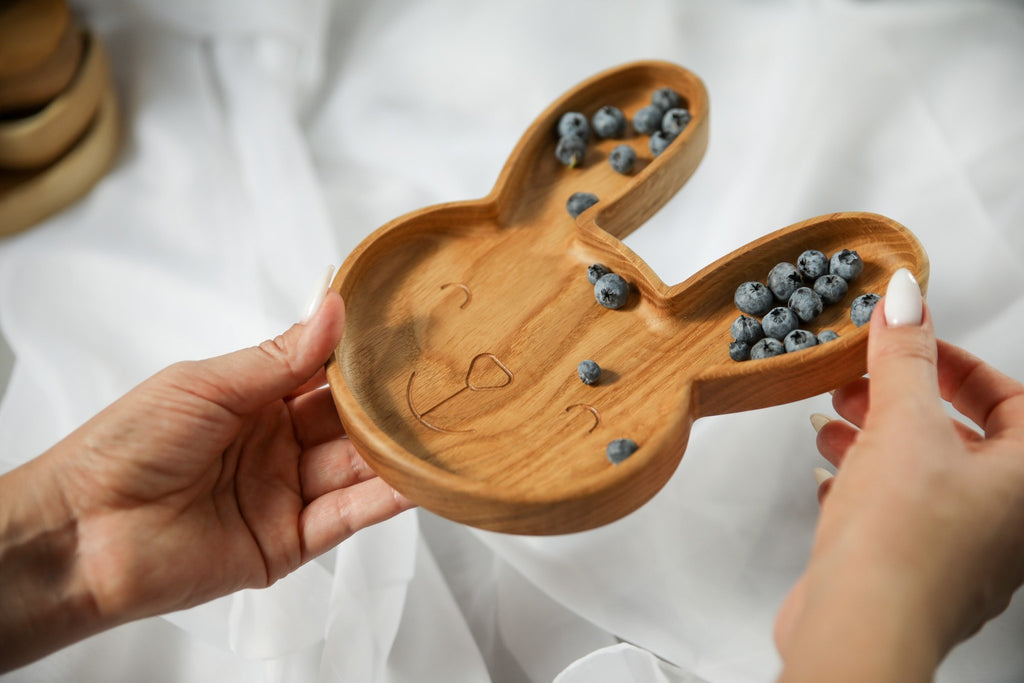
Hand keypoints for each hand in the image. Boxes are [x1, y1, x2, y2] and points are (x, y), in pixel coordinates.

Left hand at [0, 290, 413, 670]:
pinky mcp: (288, 543)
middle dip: (387, 405)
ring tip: (440, 428)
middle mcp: (276, 446)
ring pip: (354, 468)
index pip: (322, 375)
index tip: (407, 335)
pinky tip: (416, 477)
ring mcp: (285, 495)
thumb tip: (334, 309)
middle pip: (346, 422)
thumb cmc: (129, 444)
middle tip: (437, 383)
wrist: (83, 532)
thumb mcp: (207, 385)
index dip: (362, 359)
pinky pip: (346, 517)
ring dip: (393, 451)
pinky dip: (383, 499)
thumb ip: (279, 358)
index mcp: (252, 401)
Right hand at [775, 270, 1023, 680]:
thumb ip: (904, 356)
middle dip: (908, 400)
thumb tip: (907, 298)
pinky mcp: (914, 573)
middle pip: (966, 437)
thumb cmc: (903, 543)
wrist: (861, 626)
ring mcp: (962, 553)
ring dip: (880, 438)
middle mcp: (1006, 522)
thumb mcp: (904, 423)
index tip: (914, 346)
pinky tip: (830, 472)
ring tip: (837, 417)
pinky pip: (898, 512)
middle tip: (869, 379)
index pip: (1015, 402)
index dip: (961, 366)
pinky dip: (866, 482)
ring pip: (927, 475)